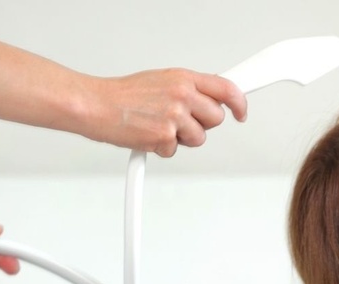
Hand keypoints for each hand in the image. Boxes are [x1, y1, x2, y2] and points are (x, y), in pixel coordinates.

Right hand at [85, 69, 247, 157]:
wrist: (97, 106)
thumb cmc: (123, 95)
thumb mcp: (160, 80)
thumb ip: (186, 89)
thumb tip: (206, 99)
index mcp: (183, 78)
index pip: (226, 89)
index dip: (239, 103)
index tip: (240, 112)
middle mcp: (182, 95)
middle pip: (216, 118)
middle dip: (202, 124)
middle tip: (181, 122)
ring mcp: (174, 117)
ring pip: (199, 138)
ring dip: (183, 139)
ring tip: (160, 128)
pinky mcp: (164, 137)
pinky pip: (176, 150)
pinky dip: (162, 148)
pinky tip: (148, 135)